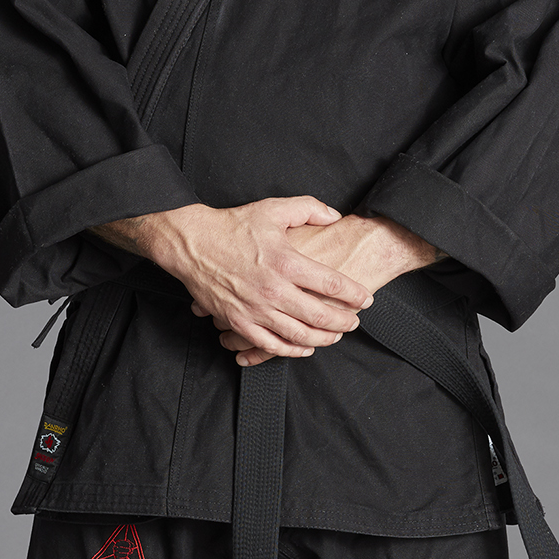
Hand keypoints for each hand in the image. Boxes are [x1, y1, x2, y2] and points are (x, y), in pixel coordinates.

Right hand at [92, 198, 374, 361]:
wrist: (192, 243)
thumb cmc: (233, 226)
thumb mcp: (273, 209)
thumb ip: (309, 209)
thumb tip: (335, 216)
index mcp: (286, 262)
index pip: (332, 285)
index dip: (354, 294)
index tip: (366, 298)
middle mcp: (273, 290)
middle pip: (320, 315)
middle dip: (344, 321)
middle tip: (355, 321)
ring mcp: (255, 310)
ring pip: (299, 335)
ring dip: (323, 339)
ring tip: (336, 335)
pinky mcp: (239, 322)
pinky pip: (270, 345)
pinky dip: (291, 350)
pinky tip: (305, 348)